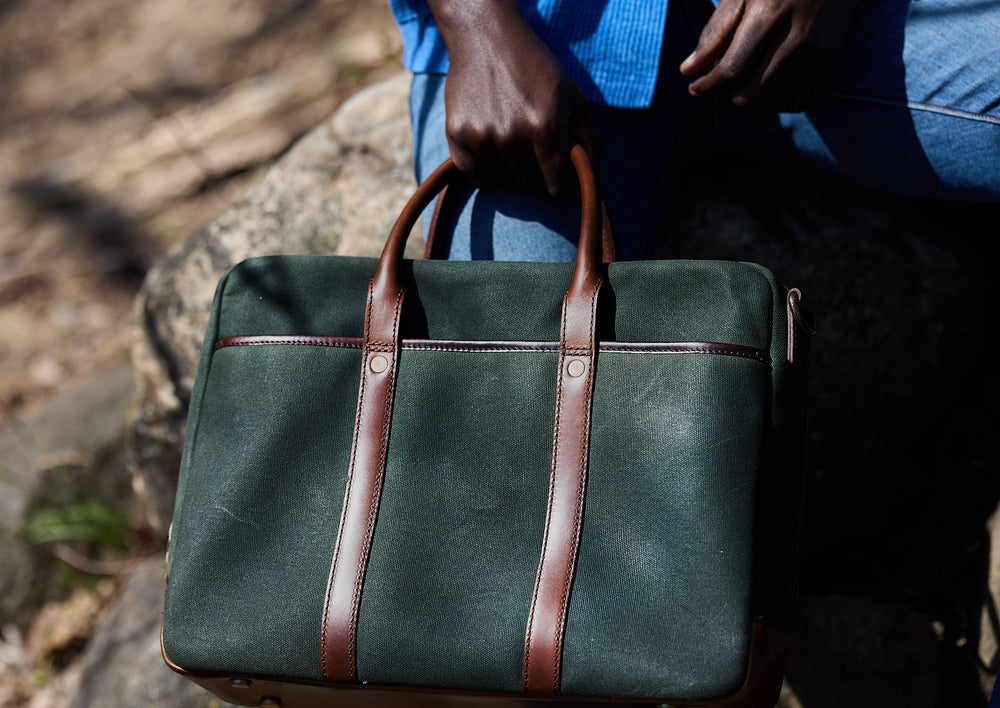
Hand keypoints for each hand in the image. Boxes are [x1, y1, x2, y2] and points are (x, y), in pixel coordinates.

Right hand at [430, 1, 601, 194]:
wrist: (486, 36)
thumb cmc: (535, 66)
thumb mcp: (572, 94)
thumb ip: (589, 137)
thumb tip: (590, 176)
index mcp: (544, 125)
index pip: (554, 184)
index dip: (558, 180)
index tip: (556, 169)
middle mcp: (511, 135)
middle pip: (529, 185)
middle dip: (537, 175)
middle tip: (534, 152)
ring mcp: (481, 136)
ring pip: (503, 183)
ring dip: (512, 173)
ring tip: (514, 144)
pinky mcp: (457, 135)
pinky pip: (477, 177)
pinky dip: (487, 173)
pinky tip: (494, 152)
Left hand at [679, 0, 853, 112]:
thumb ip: (715, 31)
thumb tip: (687, 70)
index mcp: (769, 16)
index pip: (730, 70)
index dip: (706, 86)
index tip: (695, 87)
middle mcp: (796, 39)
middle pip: (749, 94)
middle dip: (724, 98)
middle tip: (716, 89)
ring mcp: (816, 53)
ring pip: (771, 104)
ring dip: (749, 102)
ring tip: (739, 86)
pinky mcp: (830, 62)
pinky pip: (796, 103)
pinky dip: (775, 103)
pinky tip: (765, 88)